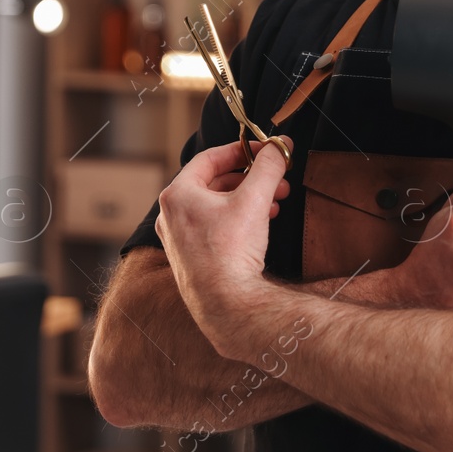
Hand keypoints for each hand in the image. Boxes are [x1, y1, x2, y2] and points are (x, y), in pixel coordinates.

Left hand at [154, 138, 291, 356]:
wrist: (227, 305)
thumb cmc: (231, 251)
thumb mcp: (254, 199)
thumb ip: (268, 167)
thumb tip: (281, 146)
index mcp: (177, 195)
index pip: (209, 158)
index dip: (240, 151)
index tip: (263, 150)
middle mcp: (171, 216)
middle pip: (214, 183)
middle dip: (250, 178)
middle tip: (276, 177)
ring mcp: (178, 240)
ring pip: (217, 207)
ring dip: (248, 199)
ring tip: (277, 200)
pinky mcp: (191, 259)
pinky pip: (215, 228)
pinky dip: (238, 219)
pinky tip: (263, 223)